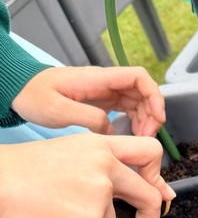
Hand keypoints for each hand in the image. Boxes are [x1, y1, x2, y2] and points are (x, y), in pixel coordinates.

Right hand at [0, 133, 174, 217]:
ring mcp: (98, 195)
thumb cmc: (14, 175)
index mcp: (99, 146)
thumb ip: (100, 174)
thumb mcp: (65, 160)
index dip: (156, 178)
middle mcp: (104, 167)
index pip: (149, 153)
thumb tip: (128, 200)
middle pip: (150, 198)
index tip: (155, 196)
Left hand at [11, 65, 166, 136]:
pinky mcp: (101, 101)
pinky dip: (134, 122)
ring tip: (140, 139)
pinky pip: (126, 109)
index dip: (154, 96)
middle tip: (146, 137)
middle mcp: (105, 83)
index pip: (139, 77)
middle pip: (143, 92)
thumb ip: (89, 118)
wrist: (19, 90)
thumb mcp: (59, 110)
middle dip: (152, 114)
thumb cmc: (34, 95)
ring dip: (145, 120)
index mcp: (98, 79)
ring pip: (137, 102)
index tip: (157, 119)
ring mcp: (104, 92)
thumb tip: (111, 128)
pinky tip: (130, 135)